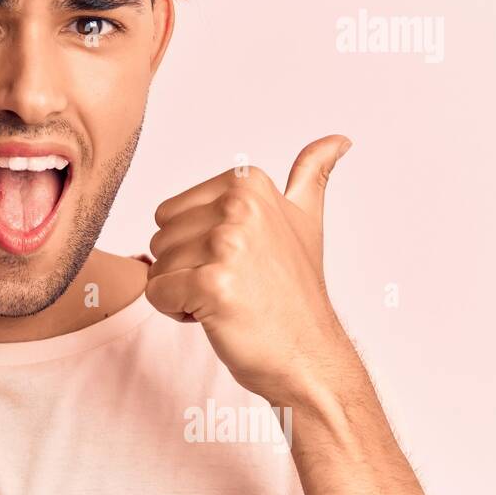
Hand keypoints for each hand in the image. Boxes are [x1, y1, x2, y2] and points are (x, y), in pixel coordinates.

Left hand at [145, 135, 354, 404]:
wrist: (309, 356)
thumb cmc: (295, 295)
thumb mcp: (307, 223)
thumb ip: (311, 176)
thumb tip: (339, 139)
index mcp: (249, 184)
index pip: (169, 213)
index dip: (193, 245)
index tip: (238, 261)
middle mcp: (239, 207)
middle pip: (160, 237)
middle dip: (184, 268)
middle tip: (234, 285)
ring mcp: (227, 244)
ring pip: (156, 265)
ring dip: (181, 292)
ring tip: (228, 300)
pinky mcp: (213, 283)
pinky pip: (156, 293)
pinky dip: (177, 311)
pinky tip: (217, 317)